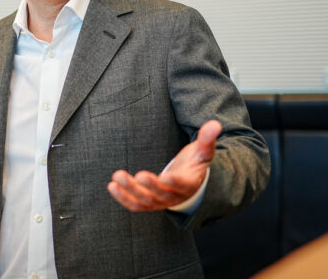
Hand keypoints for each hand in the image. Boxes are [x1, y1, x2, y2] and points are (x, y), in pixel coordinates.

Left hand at [107, 119, 221, 211]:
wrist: (188, 183)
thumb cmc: (194, 164)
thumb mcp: (202, 152)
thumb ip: (207, 139)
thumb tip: (215, 124)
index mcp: (189, 183)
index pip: (183, 185)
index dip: (175, 182)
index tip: (167, 176)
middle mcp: (175, 196)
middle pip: (161, 194)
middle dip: (149, 186)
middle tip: (138, 175)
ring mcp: (160, 202)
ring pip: (145, 201)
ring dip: (130, 191)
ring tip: (116, 177)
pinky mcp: (148, 203)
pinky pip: (135, 205)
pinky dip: (123, 198)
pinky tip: (112, 186)